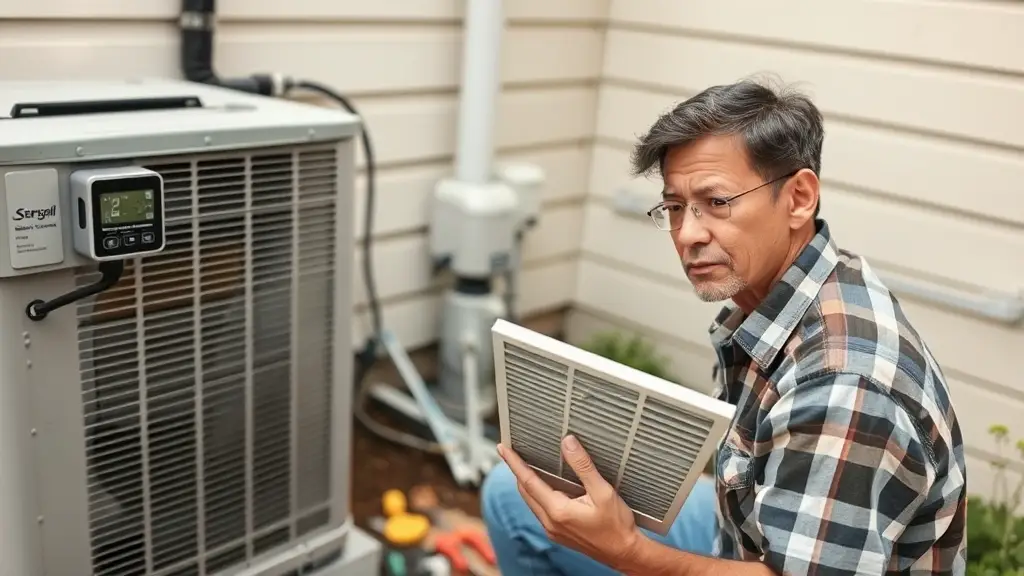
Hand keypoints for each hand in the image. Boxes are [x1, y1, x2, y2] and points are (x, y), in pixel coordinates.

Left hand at [498, 435, 644, 568]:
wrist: (624, 553)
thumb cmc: (616, 526)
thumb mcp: (603, 491)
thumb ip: (583, 466)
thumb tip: (568, 443)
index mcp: (558, 511)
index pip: (528, 481)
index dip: (514, 462)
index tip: (504, 448)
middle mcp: (550, 522)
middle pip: (525, 491)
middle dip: (517, 470)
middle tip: (511, 452)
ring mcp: (552, 530)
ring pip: (531, 501)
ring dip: (526, 482)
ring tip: (524, 464)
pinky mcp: (558, 533)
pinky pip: (540, 509)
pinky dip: (537, 494)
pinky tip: (544, 485)